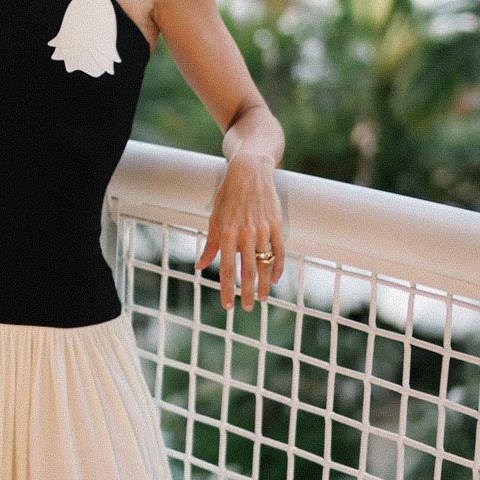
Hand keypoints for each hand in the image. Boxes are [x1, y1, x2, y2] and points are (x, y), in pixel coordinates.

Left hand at [195, 155, 284, 310]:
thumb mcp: (214, 218)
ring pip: (264, 264)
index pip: (227, 269)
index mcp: (227, 233)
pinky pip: (279, 251)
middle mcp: (245, 234)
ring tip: (261, 299)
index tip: (228, 306)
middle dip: (246, 293)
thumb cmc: (228, 195)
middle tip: (246, 307)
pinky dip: (278, 267)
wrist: (249, 171)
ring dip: (263, 284)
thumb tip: (200, 266)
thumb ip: (210, 245)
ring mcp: (262, 230)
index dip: (227, 290)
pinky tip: (274, 279)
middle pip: (247, 271)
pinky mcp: (276, 224)